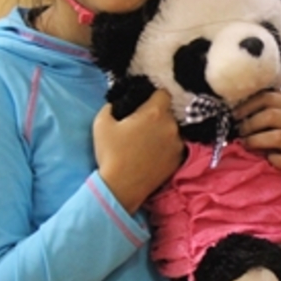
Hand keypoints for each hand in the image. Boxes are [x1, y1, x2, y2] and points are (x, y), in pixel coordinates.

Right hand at [93, 89, 183, 213]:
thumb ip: (111, 106)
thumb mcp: (102, 124)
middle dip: (156, 115)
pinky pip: (174, 145)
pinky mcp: (179, 158)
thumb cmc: (111, 154)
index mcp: (155, 113)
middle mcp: (171, 125)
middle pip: (167, 112)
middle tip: (141, 125)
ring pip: (172, 129)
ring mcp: (178, 143)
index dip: (153, 96)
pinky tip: (153, 154)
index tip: (144, 104)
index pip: (163, 93)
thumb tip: (117, 103)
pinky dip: (166, 146)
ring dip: (163, 131)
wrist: (121, 187)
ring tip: (147, 142)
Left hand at [233, 90, 280, 191]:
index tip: (235, 114)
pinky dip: (271, 159)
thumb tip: (242, 108)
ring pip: (275, 137)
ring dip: (255, 141)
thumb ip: (276, 109)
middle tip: (240, 132)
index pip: (269, 97)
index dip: (248, 105)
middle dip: (249, 124)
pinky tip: (268, 159)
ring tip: (246, 144)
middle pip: (270, 116)